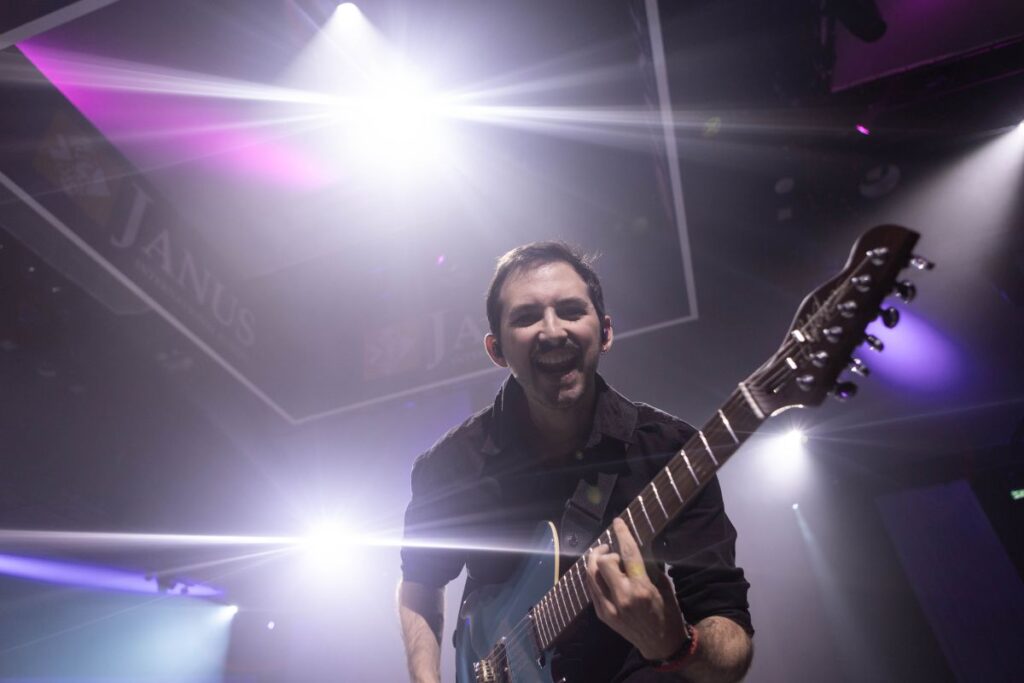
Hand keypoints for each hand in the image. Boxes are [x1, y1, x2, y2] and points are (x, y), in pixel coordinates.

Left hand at [584, 518, 687, 660]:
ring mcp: (609, 608)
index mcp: (642, 588)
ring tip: (604, 558)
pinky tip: (603, 574)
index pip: (627, 554)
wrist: (660, 645)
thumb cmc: (667, 612)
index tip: (617, 522)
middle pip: (602, 562)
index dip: (622, 534)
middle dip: (606, 551)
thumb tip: (637, 546)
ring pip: (591, 575)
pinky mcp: (602, 615)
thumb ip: (649, 566)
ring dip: (595, 562)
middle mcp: (623, 597)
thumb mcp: (664, 586)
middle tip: (613, 550)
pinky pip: (591, 588)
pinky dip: (595, 576)